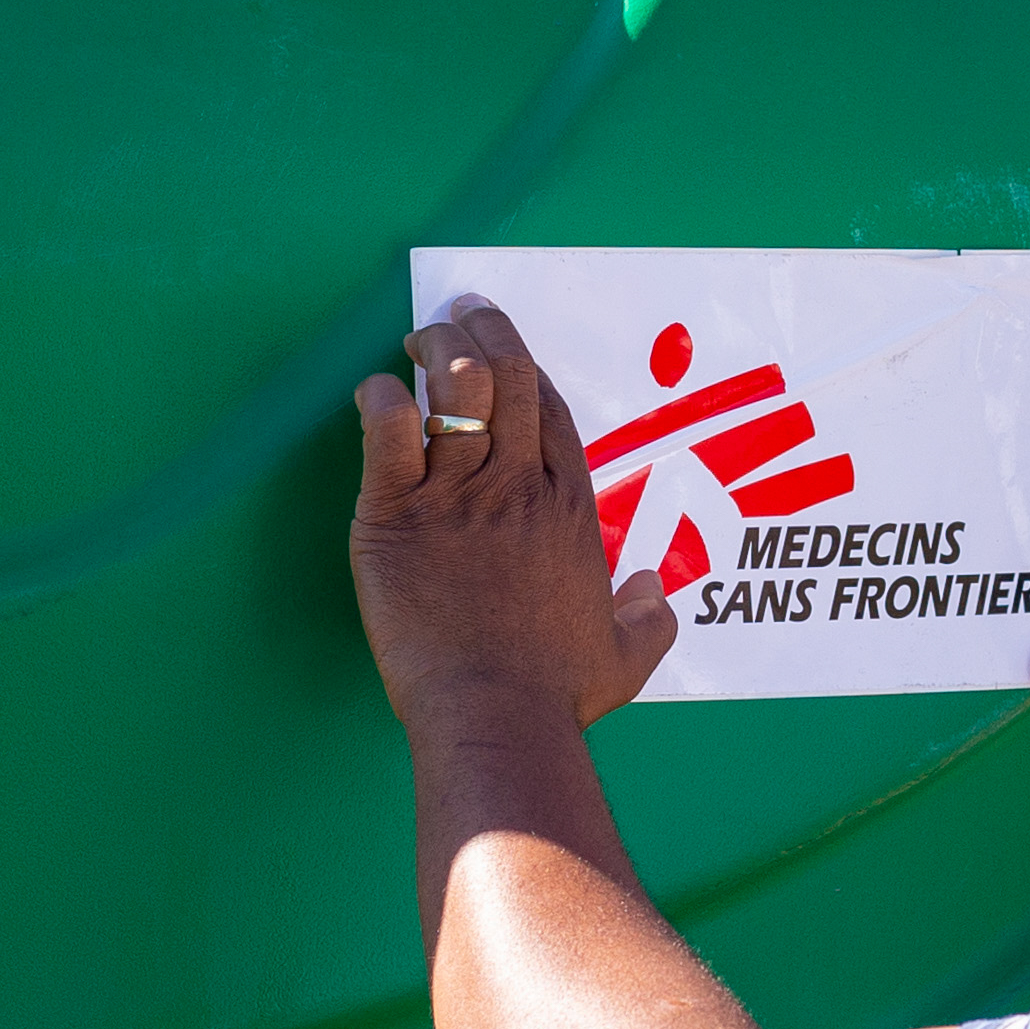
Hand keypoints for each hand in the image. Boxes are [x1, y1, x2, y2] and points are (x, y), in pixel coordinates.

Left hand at [352, 298, 679, 728]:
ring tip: (418, 336)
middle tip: (458, 312)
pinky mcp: (397, 515)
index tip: (503, 350)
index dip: (526, 367)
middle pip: (510, 376)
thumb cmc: (555, 694)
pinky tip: (376, 394)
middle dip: (483, 329)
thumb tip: (653, 591)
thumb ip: (648, 617)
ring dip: (434, 347)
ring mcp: (459, 495)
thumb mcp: (627, 656)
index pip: (552, 409)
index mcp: (568, 508)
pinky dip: (379, 398)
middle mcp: (518, 486)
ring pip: (454, 386)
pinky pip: (388, 428)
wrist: (494, 716)